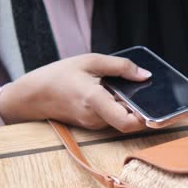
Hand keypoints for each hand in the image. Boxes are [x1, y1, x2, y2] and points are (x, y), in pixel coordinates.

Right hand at [0, 53, 151, 131]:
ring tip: (122, 88)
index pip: (128, 122)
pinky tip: (112, 93)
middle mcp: (96, 118)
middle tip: (142, 91)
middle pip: (129, 120)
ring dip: (127, 106)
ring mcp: (94, 125)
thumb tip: (145, 75)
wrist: (32, 96)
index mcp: (95, 101)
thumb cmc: (58, 75)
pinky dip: (117, 108)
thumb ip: (121, 67)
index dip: (146, 118)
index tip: (155, 106)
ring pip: (122, 119)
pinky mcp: (92, 125)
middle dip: (139, 107)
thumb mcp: (90, 61)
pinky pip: (112, 119)